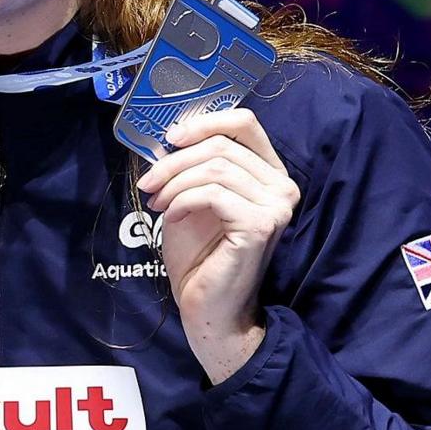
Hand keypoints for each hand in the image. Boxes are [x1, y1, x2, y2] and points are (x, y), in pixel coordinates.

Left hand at [136, 107, 300, 384]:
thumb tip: (171, 137)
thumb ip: (192, 168)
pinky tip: (170, 216)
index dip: (204, 122)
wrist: (209, 306)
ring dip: (174, 182)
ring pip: (215, 168)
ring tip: (156, 203)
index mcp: (269, 173)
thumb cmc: (200, 256)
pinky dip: (183, 199)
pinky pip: (212, 193)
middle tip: (147, 184)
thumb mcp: (191, 200)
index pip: (244, 124)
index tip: (169, 138)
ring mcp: (277, 206)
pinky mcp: (260, 225)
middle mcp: (282, 186)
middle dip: (174, 161)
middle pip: (221, 146)